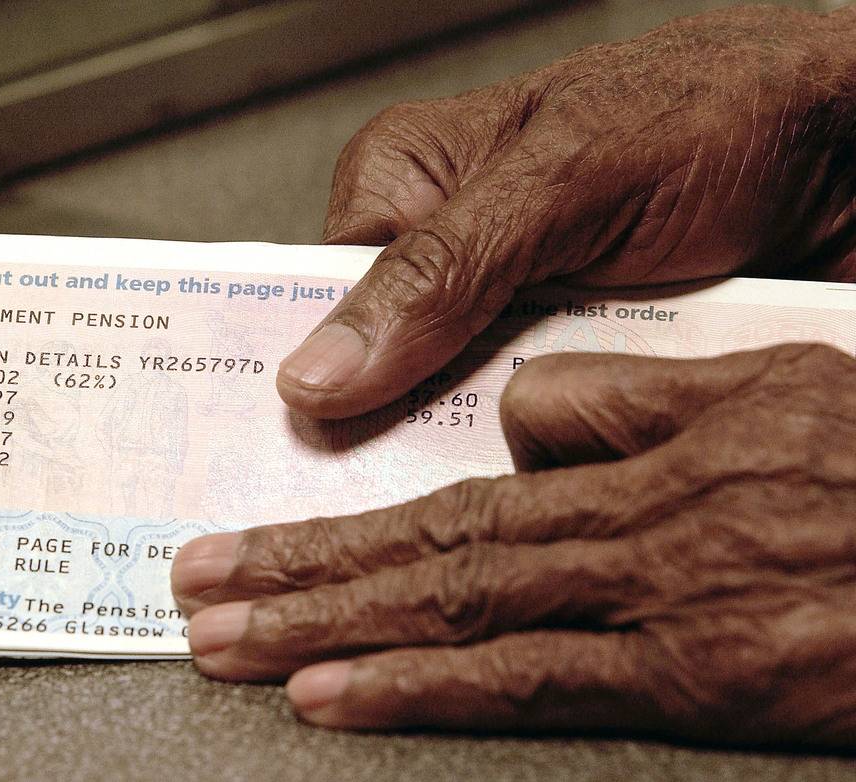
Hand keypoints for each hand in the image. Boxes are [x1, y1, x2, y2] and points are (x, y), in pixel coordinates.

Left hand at [172, 344, 855, 747]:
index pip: (455, 483)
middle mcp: (625, 522)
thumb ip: (632, 396)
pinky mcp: (696, 680)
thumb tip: (523, 418)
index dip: (346, 512)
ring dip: (323, 624)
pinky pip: (530, 684)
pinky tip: (334, 696)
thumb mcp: (766, 385)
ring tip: (224, 643)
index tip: (259, 534)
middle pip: (426, 543)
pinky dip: (418, 688)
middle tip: (194, 587)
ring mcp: (654, 603)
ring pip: (453, 606)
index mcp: (639, 446)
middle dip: (294, 567)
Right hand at [276, 5, 855, 418]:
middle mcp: (448, 251)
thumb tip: (320, 367)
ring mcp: (510, 314)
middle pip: (377, 364)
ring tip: (495, 458)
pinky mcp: (571, 361)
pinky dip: (539, 453)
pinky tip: (551, 464)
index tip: (303, 436)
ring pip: (450, 408)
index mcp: (410, 182)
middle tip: (399, 462)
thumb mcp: (565, 178)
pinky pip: (526, 426)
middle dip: (390, 419)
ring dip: (472, 443)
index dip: (310, 367)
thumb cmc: (719, 115)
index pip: (314, 292)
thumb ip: (441, 269)